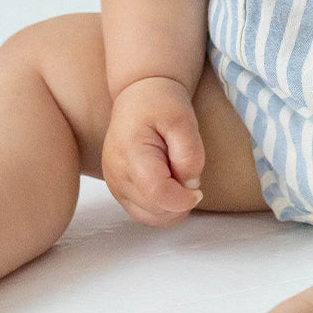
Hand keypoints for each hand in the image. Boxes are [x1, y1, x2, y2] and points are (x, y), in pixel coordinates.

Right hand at [102, 76, 205, 227]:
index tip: (198, 189)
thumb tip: (189, 185)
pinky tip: (171, 188)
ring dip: (171, 208)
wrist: (139, 95)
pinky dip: (162, 209)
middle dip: (179, 202)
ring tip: (179, 180)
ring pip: (148, 217)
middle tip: (188, 176)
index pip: (157, 193)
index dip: (183, 199)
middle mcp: (116, 173)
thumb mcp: (183, 119)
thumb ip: (189, 154)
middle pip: (154, 210)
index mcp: (130, 153)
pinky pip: (143, 213)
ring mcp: (114, 183)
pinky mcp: (118, 189)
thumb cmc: (160, 103)